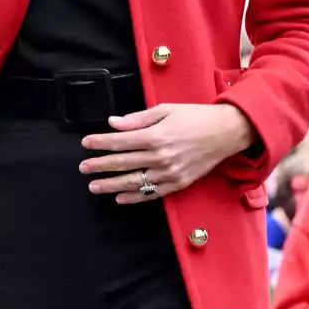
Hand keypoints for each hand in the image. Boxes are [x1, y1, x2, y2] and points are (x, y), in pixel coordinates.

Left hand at [80, 102, 255, 203]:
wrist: (225, 132)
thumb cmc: (196, 117)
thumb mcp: (166, 110)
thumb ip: (138, 119)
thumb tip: (113, 123)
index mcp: (156, 136)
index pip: (120, 141)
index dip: (100, 143)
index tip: (86, 144)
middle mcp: (161, 157)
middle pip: (123, 163)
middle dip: (100, 165)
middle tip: (83, 167)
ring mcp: (170, 173)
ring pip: (134, 181)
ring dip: (111, 185)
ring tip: (95, 186)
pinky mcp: (179, 183)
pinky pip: (152, 193)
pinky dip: (135, 197)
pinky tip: (120, 197)